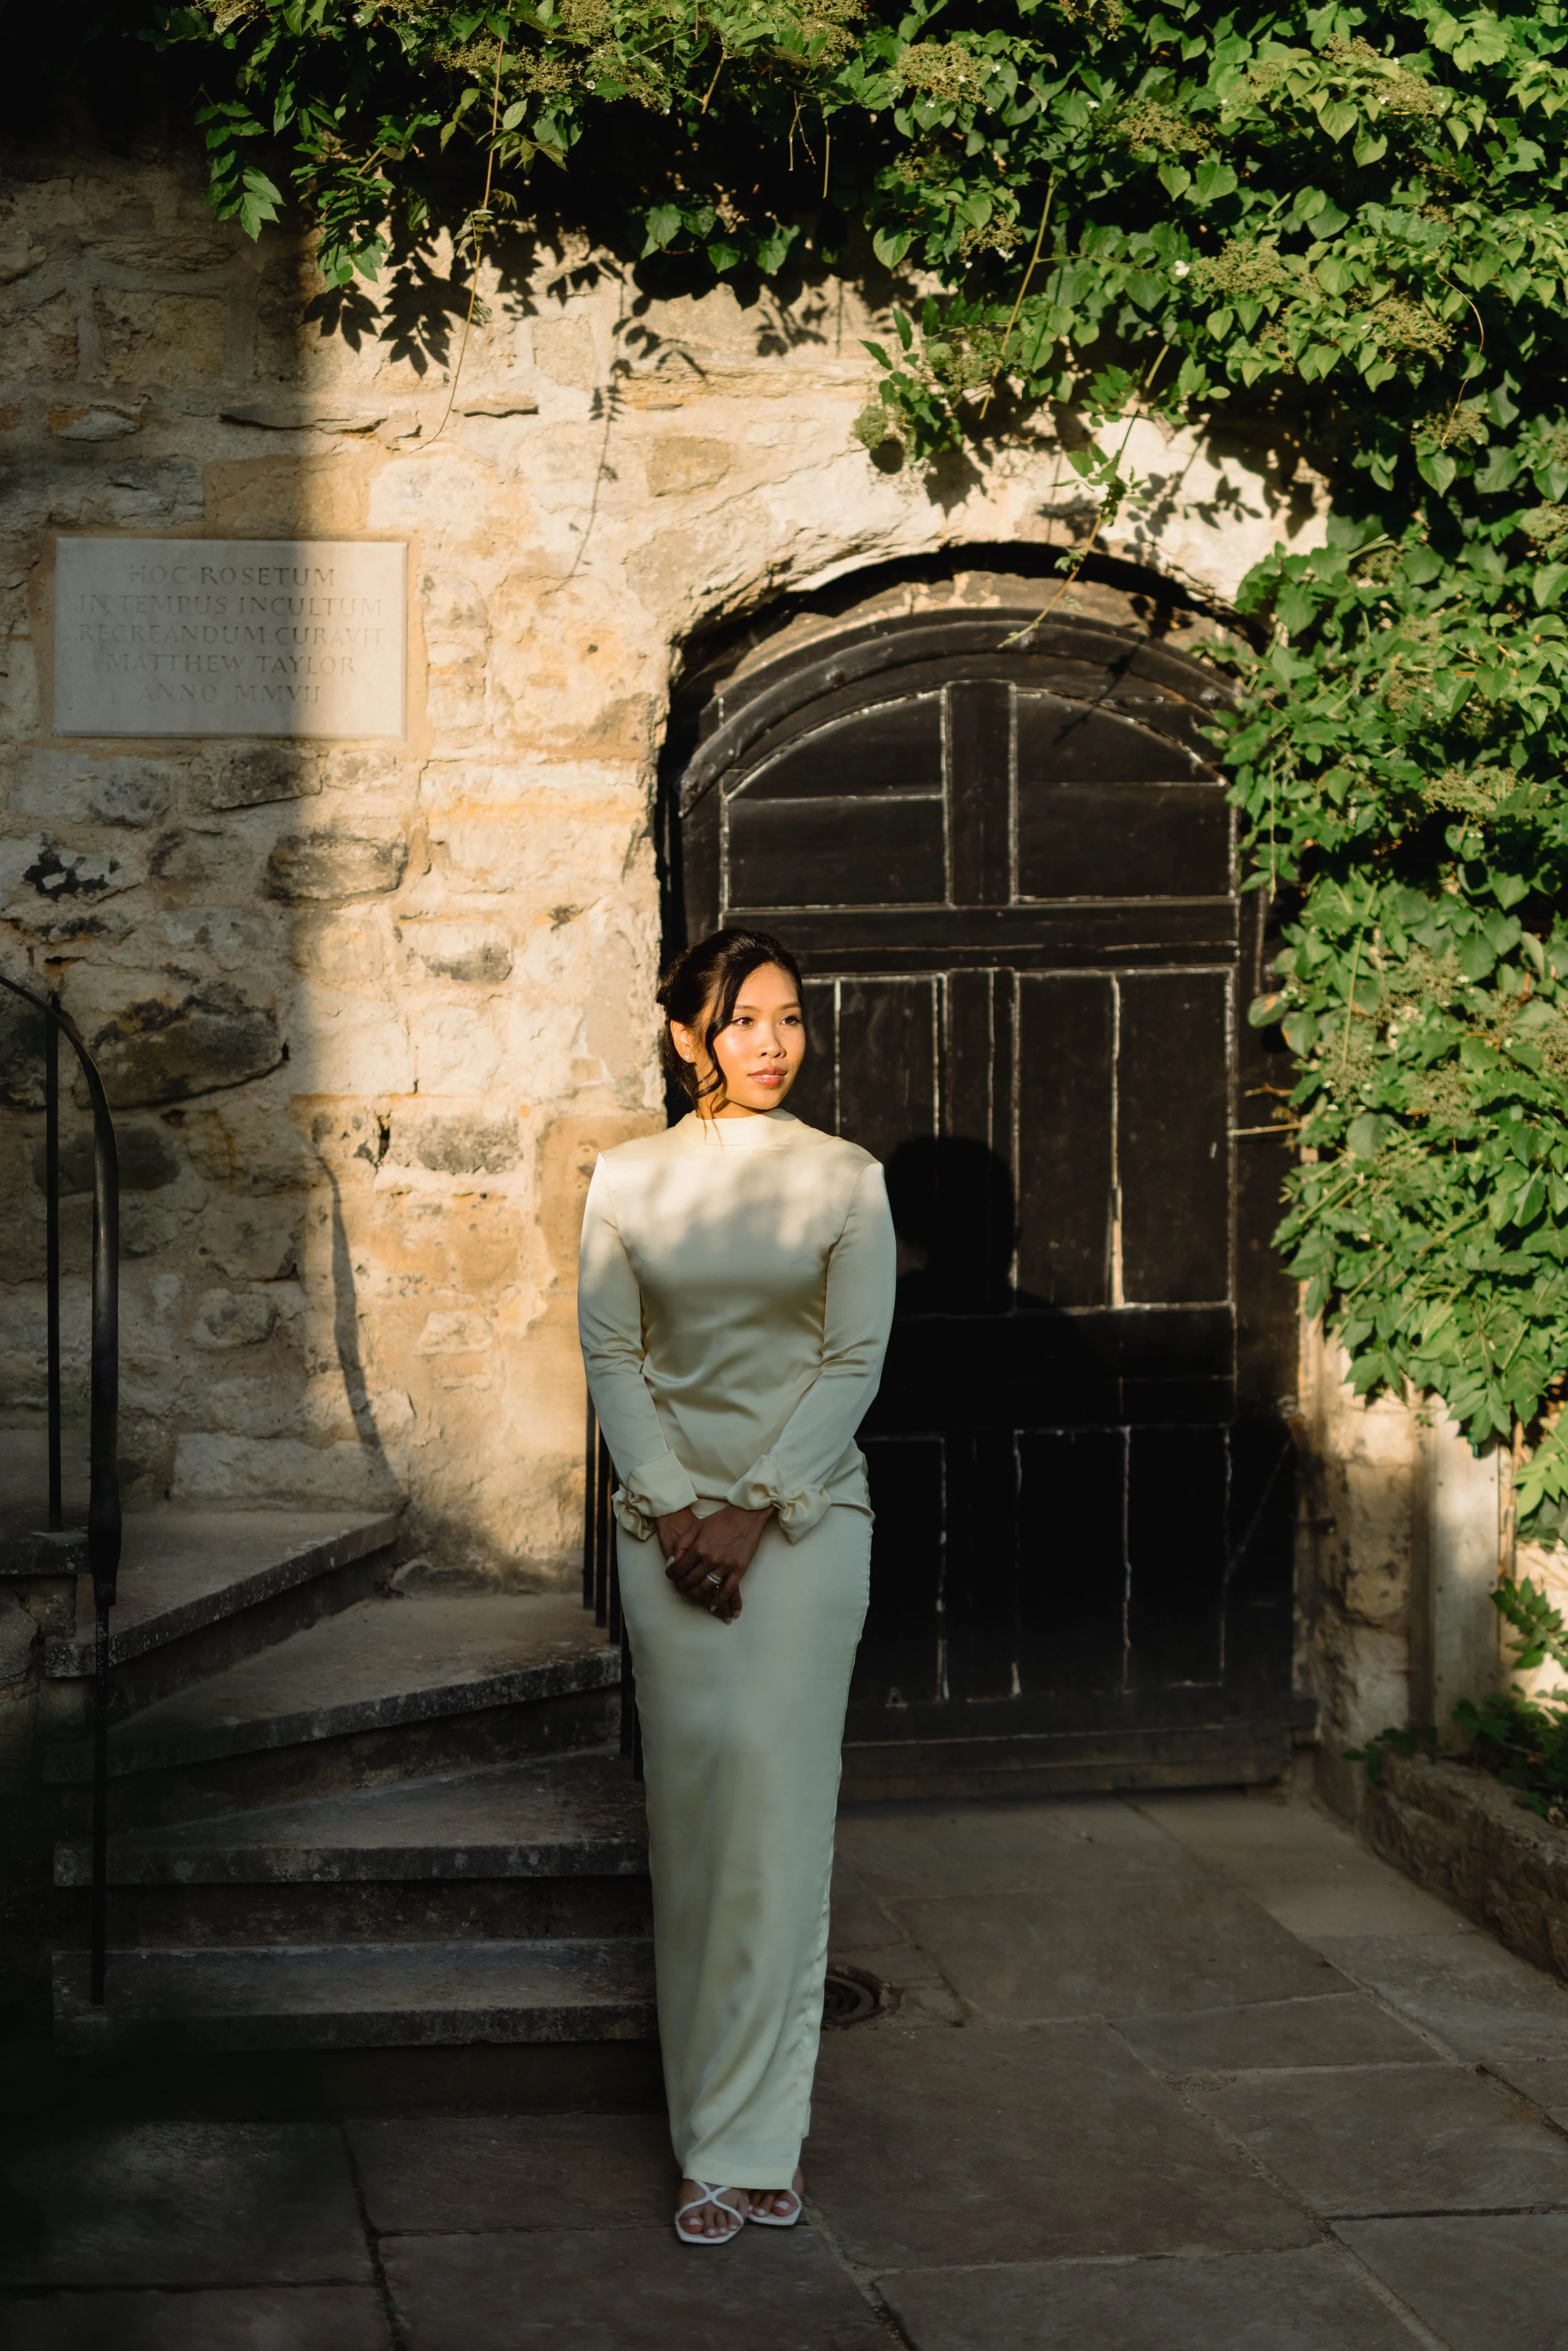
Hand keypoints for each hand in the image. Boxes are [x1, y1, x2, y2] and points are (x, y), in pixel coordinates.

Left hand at [664, 1504, 771, 1623]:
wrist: (746, 1515)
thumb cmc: (721, 1519)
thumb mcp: (696, 1527)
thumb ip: (681, 1545)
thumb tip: (671, 1562)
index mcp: (698, 1547)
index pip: (679, 1568)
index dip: (672, 1575)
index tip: (671, 1576)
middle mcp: (710, 1559)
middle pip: (691, 1581)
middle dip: (682, 1587)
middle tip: (680, 1588)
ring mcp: (726, 1565)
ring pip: (707, 1588)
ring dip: (697, 1596)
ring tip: (692, 1596)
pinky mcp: (739, 1569)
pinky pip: (728, 1589)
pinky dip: (720, 1600)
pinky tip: (713, 1606)